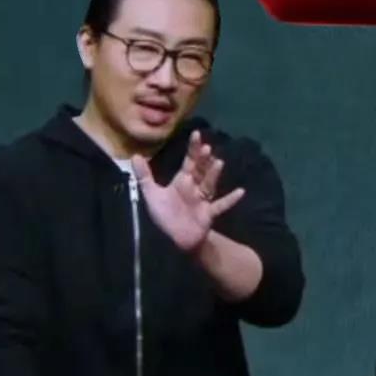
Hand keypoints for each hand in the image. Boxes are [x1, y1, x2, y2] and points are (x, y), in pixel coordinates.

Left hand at [131, 130, 244, 253]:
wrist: (174, 241)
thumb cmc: (165, 216)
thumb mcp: (151, 195)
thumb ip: (144, 176)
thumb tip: (135, 155)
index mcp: (183, 181)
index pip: (189, 161)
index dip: (193, 148)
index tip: (197, 134)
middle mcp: (195, 187)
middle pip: (201, 170)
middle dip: (204, 159)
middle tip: (207, 148)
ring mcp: (203, 200)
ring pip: (210, 184)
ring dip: (214, 174)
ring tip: (219, 163)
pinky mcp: (208, 214)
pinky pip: (220, 205)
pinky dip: (230, 200)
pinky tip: (241, 191)